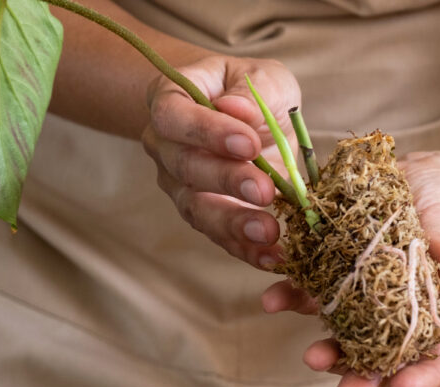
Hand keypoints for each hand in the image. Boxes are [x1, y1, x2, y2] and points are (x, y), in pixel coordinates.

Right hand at [142, 55, 300, 269]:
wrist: (252, 120)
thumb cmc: (253, 92)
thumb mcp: (263, 77)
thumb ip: (253, 91)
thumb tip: (236, 108)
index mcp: (171, 100)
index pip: (173, 116)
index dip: (206, 131)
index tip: (246, 142)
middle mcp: (166, 147)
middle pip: (184, 167)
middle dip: (226, 181)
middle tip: (264, 190)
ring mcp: (181, 185)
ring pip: (197, 209)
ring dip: (233, 224)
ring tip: (268, 232)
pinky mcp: (206, 215)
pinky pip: (220, 237)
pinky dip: (246, 250)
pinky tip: (273, 257)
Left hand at [263, 151, 439, 386]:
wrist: (420, 178)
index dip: (425, 379)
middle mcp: (403, 317)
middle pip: (387, 364)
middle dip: (366, 381)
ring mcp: (367, 301)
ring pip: (346, 340)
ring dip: (328, 353)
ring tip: (311, 358)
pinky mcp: (336, 277)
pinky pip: (311, 296)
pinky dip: (291, 299)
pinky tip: (273, 299)